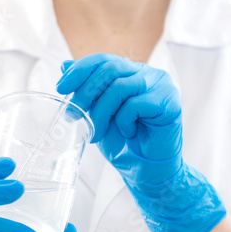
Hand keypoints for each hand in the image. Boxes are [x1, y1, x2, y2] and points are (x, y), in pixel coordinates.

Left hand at [57, 54, 225, 231]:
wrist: (146, 171)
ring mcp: (161, 85)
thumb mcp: (98, 114)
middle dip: (85, 92)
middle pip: (111, 68)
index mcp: (131, 72)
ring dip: (101, 113)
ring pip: (120, 87)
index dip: (80, 70)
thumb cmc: (124, 144)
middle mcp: (148, 74)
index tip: (61, 87)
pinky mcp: (169, 101)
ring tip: (96, 134)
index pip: (104, 60)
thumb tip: (64, 66)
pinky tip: (128, 133)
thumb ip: (86, 90)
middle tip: (73, 114)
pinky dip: (124, 121)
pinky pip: (136, 104)